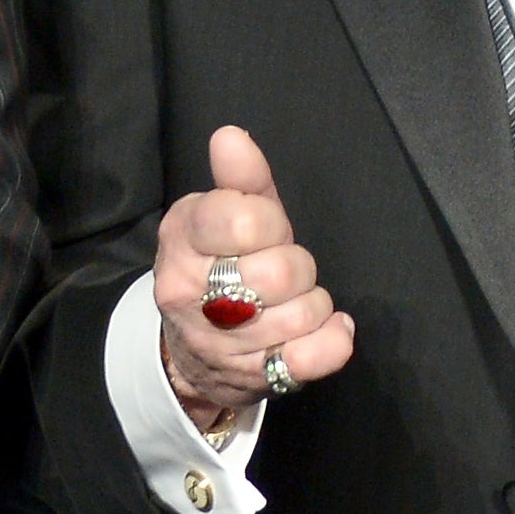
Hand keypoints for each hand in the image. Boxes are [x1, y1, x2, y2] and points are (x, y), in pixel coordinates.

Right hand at [154, 126, 357, 436]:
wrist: (188, 351)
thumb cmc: (218, 266)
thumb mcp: (221, 215)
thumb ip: (239, 179)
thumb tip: (231, 137)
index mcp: (182, 238)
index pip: (245, 221)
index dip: (272, 223)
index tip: (266, 232)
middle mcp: (189, 292)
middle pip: (281, 270)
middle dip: (297, 265)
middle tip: (282, 271)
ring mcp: (218, 341)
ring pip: (302, 312)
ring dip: (313, 303)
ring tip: (292, 302)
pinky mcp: (251, 377)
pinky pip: (310, 358)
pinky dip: (332, 342)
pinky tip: (328, 330)